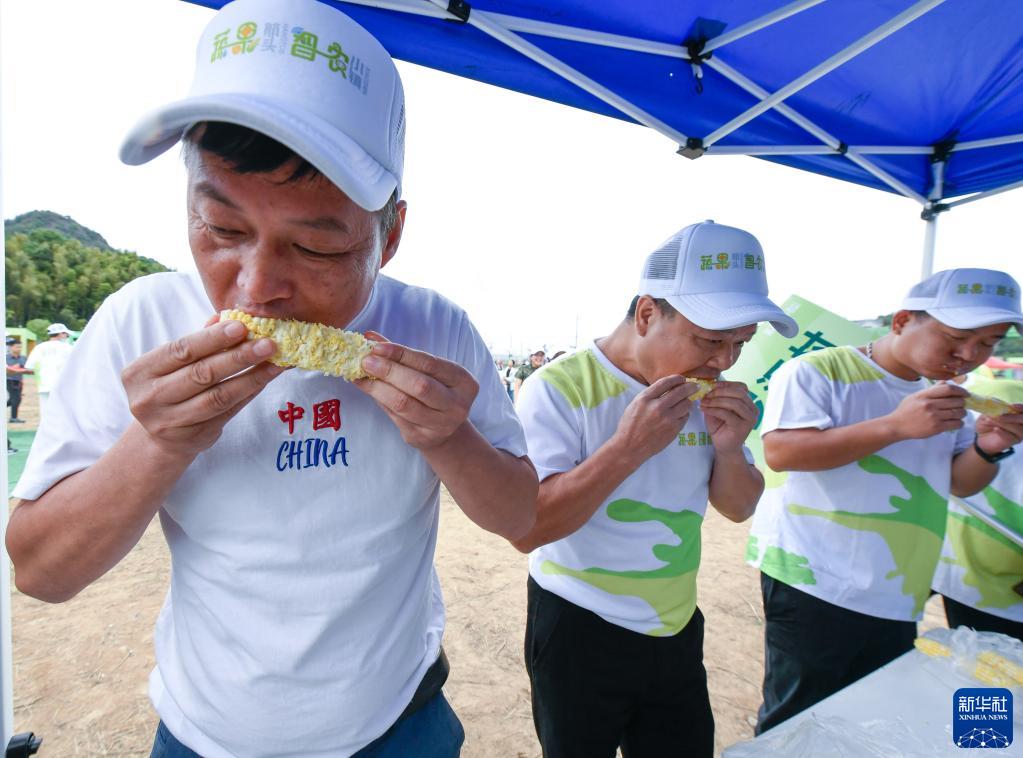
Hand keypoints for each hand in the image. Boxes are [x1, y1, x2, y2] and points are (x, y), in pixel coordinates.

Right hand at [121, 317, 285, 459]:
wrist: (160, 437)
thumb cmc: (168, 388)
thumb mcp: (171, 364)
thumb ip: (197, 343)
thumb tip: (226, 317)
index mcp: (139, 372)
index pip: (181, 351)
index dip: (212, 339)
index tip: (242, 327)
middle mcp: (149, 399)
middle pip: (202, 374)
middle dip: (238, 357)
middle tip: (268, 344)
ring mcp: (170, 422)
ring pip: (218, 397)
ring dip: (251, 378)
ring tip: (275, 363)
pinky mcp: (194, 437)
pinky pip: (228, 412)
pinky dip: (249, 394)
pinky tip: (265, 380)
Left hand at [354, 331, 478, 449]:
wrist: (446, 430)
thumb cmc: (435, 391)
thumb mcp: (428, 372)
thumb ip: (402, 355)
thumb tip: (370, 337)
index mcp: (464, 382)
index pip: (430, 364)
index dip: (402, 354)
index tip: (377, 347)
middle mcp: (457, 405)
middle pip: (419, 385)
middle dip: (389, 371)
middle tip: (365, 361)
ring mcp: (441, 425)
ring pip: (404, 404)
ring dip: (378, 388)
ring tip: (359, 376)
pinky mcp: (422, 438)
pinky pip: (395, 416)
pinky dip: (378, 400)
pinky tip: (367, 389)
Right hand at [611, 375, 695, 464]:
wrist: (630, 447)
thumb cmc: (630, 425)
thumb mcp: (635, 404)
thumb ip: (651, 395)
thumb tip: (669, 386)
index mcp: (645, 399)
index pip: (666, 382)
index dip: (677, 378)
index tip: (682, 378)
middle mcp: (657, 407)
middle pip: (680, 391)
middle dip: (690, 386)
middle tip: (694, 386)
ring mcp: (667, 419)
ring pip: (687, 404)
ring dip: (687, 401)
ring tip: (685, 401)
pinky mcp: (674, 429)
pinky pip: (685, 416)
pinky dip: (684, 413)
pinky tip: (680, 414)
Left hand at [700, 381, 757, 451]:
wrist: (723, 446)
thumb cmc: (720, 427)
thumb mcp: (717, 408)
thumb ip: (716, 397)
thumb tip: (708, 386)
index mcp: (749, 403)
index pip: (742, 387)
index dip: (727, 384)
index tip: (712, 385)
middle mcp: (753, 410)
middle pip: (739, 393)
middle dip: (720, 392)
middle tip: (706, 394)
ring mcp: (750, 419)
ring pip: (734, 403)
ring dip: (716, 401)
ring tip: (704, 402)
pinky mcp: (742, 427)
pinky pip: (728, 414)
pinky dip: (714, 410)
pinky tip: (705, 410)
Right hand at [887, 383, 966, 439]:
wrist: (896, 426)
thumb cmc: (906, 410)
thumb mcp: (915, 396)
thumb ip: (931, 390)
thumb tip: (946, 382)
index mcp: (924, 395)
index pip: (948, 389)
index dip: (961, 390)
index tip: (965, 394)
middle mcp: (929, 405)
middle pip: (956, 401)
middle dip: (962, 403)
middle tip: (961, 405)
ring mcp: (933, 416)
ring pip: (958, 413)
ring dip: (962, 413)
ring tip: (959, 414)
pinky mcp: (936, 427)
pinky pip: (956, 424)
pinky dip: (959, 423)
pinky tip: (956, 422)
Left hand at [976, 406, 1022, 454]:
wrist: (981, 436)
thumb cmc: (987, 422)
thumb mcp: (987, 413)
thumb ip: (993, 409)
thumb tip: (995, 405)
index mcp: (1016, 413)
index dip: (1020, 407)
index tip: (1012, 406)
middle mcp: (1021, 423)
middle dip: (1011, 417)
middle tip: (997, 417)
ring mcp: (1019, 432)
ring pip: (1018, 429)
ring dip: (1003, 424)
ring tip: (989, 421)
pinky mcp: (1014, 440)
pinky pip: (1011, 437)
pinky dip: (1003, 432)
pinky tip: (995, 429)